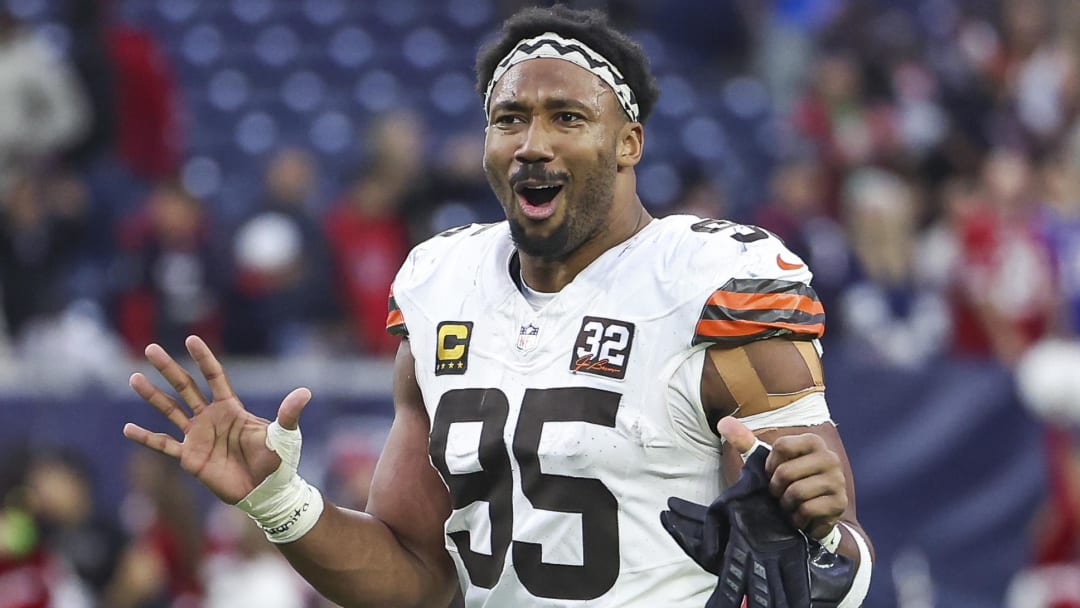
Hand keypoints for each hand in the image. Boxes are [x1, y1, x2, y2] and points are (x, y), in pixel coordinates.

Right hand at [122, 335, 311, 503]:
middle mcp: (211, 418)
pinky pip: (163, 445)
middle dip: (168, 368)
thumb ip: (289, 413)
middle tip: (150, 349)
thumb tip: (306, 392)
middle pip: (185, 387)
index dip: (203, 358)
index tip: (191, 339)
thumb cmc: (278, 462)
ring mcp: (198, 437)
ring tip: (134, 378)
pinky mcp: (190, 458)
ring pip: (170, 411)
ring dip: (152, 395)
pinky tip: (128, 428)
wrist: (266, 492)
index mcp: (231, 409)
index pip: (214, 377)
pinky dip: (146, 437)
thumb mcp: (285, 435)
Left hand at [717, 417, 846, 539]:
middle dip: (776, 490)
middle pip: (786, 472)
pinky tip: (800, 518)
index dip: (770, 466)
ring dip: (786, 506)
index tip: (772, 475)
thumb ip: (746, 442)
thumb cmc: (788, 484)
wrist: (813, 515)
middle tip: (780, 495)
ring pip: (796, 492)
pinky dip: (797, 519)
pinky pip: (807, 510)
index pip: (781, 446)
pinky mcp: (839, 503)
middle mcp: (830, 458)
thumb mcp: (767, 462)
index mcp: (813, 442)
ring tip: (790, 506)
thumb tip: (723, 422)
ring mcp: (837, 481)